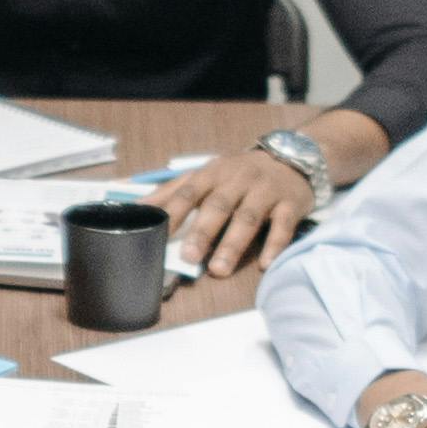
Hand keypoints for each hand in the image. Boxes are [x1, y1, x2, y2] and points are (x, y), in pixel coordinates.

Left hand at [165, 147, 318, 274]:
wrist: (290, 157)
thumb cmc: (238, 172)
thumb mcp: (205, 174)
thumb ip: (172, 191)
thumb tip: (136, 206)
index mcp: (213, 173)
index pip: (189, 192)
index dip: (173, 213)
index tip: (157, 234)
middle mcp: (238, 179)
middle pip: (218, 206)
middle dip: (203, 232)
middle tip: (189, 257)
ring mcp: (265, 191)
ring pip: (248, 218)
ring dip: (233, 245)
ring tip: (219, 270)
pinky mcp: (290, 204)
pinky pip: (283, 226)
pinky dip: (275, 245)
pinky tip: (265, 265)